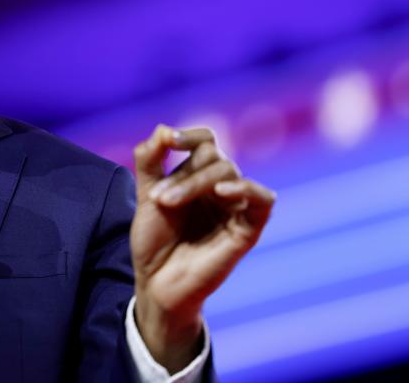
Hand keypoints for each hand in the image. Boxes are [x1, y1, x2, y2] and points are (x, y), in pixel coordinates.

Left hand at [130, 125, 275, 371]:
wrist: (155, 281)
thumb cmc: (153, 239)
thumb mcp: (145, 194)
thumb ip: (150, 160)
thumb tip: (163, 128)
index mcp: (198, 175)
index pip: (205, 141)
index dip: (189, 135)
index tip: (169, 141)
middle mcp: (220, 187)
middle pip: (213, 157)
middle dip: (183, 173)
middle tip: (159, 199)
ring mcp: (235, 206)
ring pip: (229, 173)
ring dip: (195, 182)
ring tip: (169, 202)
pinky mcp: (248, 229)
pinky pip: (263, 200)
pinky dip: (246, 189)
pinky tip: (223, 191)